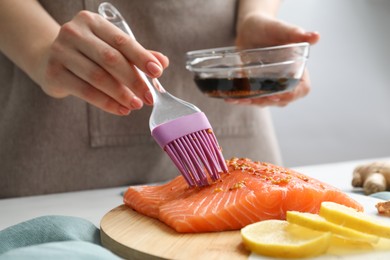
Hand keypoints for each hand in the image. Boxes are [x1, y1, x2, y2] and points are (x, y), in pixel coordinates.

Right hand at [37, 11, 168, 114]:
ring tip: (136, 105)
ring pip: (98, 77)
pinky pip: (86, 92)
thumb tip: (162, 62)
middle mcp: (74, 33)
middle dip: (134, 80)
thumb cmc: (88, 54)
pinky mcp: (54, 73)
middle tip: (149, 97)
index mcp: (92, 22)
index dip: (141, 57)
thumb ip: (135, 54)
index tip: (157, 72)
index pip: (121, 41)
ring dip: (121, 94)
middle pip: (110, 59)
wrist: (48, 59)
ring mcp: (61, 52)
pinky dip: (107, 103)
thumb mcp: (110, 48)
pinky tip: (121, 109)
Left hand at [230, 13, 319, 106]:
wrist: (251, 29)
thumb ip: (296, 34)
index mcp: (298, 69)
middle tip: (252, 97)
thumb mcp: (281, 30)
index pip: (302, 89)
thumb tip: (316, 36)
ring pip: (266, 101)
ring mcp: (271, 86)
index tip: (277, 96)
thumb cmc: (269, 27)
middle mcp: (286, 80)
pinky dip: (242, 99)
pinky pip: (253, 97)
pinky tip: (231, 98)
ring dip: (252, 102)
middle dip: (266, 101)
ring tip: (238, 98)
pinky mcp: (258, 86)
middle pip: (282, 99)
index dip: (291, 95)